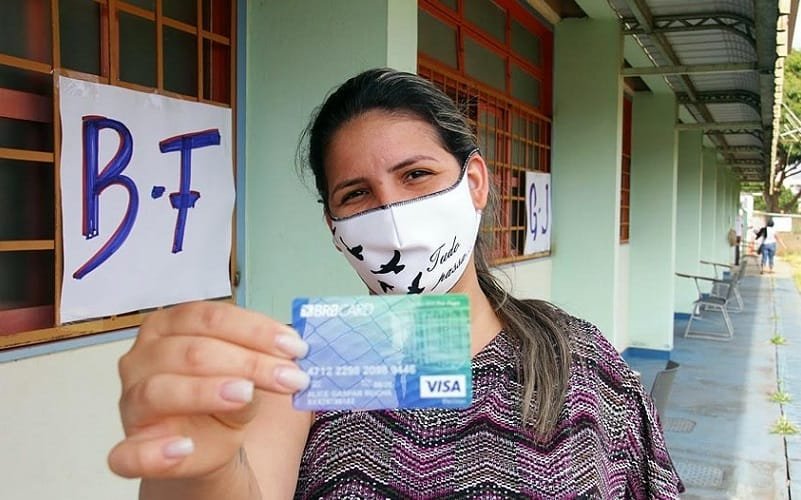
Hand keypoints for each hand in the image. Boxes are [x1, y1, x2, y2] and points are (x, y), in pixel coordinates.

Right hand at [107, 301, 309, 479]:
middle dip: (248, 363)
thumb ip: (257, 363)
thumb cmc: (220, 397)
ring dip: (206, 392)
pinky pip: (128, 452)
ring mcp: (132, 401)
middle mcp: (143, 357)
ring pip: (161, 390)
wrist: (204, 443)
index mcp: (170, 326)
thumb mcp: (245, 374)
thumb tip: (289, 360)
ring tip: (246, 395)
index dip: (256, 330)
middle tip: (291, 378)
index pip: (211, 317)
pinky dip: (154, 452)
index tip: (295, 347)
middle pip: (193, 351)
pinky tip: (183, 448)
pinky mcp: (130, 445)